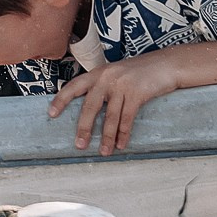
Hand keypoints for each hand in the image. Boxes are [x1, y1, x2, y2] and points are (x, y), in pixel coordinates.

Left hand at [47, 56, 181, 155]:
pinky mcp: (137, 93)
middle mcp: (106, 78)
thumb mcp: (116, 74)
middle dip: (84, 128)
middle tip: (79, 144)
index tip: (51, 114)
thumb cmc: (139, 72)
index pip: (74, 86)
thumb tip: (89, 109)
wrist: (165, 64)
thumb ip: (102, 87)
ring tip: (104, 151)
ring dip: (107, 137)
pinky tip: (121, 144)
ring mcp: (122, 85)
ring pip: (110, 116)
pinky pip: (127, 118)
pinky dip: (124, 134)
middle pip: (90, 106)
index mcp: (98, 73)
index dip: (61, 100)